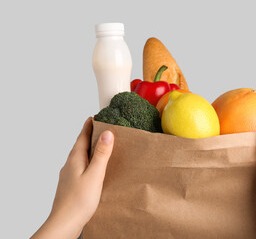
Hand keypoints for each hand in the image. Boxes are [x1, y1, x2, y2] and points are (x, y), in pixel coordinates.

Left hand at [31, 117, 113, 238]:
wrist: (65, 223)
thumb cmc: (79, 201)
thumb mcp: (95, 175)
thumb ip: (101, 154)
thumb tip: (106, 133)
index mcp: (75, 159)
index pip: (81, 137)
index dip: (88, 126)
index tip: (94, 117)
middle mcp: (70, 165)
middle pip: (80, 145)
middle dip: (89, 136)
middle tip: (100, 128)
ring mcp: (69, 175)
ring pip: (80, 157)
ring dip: (89, 149)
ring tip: (100, 147)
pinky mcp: (71, 185)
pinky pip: (81, 167)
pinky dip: (88, 162)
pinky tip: (94, 169)